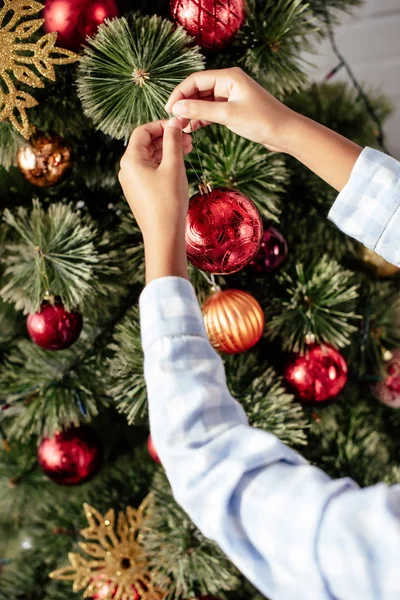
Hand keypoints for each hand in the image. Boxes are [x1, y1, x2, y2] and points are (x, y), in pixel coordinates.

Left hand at [119, 118, 191, 281]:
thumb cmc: (168, 201)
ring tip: (188, 151)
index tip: (180, 127)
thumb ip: (173, 141)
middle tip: (188, 139)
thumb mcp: (173, 166)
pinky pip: (150, 171)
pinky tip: (179, 166)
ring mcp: (132, 182)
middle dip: (167, 138)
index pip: (143, 131)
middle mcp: (127, 170)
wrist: (163, 236)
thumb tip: (174, 122)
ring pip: (150, 158)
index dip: (162, 125)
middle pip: (146, 144)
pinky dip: (164, 165)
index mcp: (130, 160)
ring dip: (167, 151)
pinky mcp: (140, 193)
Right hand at [165, 67, 296, 152]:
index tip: (169, 109)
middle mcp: (229, 83)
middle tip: (174, 121)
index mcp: (228, 77)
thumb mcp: (228, 115)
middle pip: (198, 90)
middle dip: (184, 104)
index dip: (179, 94)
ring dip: (192, 113)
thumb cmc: (262, 121)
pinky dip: (202, 118)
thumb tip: (177, 108)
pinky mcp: (233, 108)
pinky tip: (193, 128)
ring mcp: (231, 96)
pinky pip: (212, 110)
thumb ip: (200, 111)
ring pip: (204, 102)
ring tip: (182, 127)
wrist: (285, 133)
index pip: (195, 80)